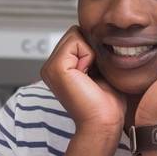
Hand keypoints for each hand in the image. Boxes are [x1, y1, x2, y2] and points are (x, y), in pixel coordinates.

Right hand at [40, 26, 124, 141]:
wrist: (103, 123)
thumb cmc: (106, 103)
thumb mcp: (100, 70)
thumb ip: (93, 52)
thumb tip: (98, 34)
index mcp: (59, 68)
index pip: (77, 37)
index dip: (93, 48)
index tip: (97, 72)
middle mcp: (50, 66)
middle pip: (75, 32)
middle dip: (91, 48)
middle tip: (95, 74)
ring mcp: (50, 67)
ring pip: (75, 34)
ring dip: (91, 52)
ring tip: (91, 75)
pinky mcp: (55, 67)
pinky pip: (76, 42)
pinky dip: (89, 56)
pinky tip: (87, 75)